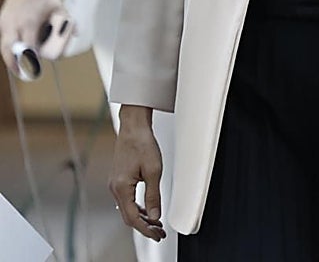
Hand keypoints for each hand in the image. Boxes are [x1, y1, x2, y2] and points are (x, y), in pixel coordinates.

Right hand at [0, 0, 68, 72]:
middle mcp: (14, 24)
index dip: (31, 58)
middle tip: (23, 73)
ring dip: (9, 57)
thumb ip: (67, 22)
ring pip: (3, 45)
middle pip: (10, 50)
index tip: (36, 66)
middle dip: (15, 63)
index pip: (28, 46)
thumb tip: (77, 34)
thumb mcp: (59, 7)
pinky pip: (3, 38)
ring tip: (17, 67)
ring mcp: (5, 22)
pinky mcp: (1, 21)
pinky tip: (15, 52)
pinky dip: (8, 47)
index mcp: (29, 22)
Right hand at [109, 106, 165, 241]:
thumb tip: (156, 215)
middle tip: (159, 233)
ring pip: (127, 209)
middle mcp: (114, 188)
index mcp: (121, 188)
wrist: (133, 128)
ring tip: (156, 225)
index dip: (146, 229)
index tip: (157, 235)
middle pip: (128, 216)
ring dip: (142, 218)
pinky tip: (148, 211)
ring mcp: (115, 185)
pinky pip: (127, 200)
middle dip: (144, 227)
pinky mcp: (118, 180)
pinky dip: (138, 208)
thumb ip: (154, 195)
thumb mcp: (154, 171)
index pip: (133, 217)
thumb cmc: (142, 144)